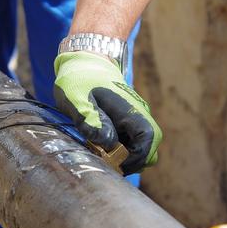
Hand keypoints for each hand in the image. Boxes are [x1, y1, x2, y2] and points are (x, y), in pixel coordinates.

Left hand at [54, 51, 161, 174]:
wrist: (85, 63)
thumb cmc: (79, 80)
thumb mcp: (76, 98)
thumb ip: (90, 119)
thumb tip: (107, 142)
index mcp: (129, 109)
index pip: (147, 139)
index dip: (135, 157)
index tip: (113, 162)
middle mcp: (138, 115)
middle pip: (150, 148)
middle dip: (132, 162)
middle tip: (107, 164)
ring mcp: (135, 120)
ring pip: (143, 149)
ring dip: (127, 158)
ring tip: (103, 156)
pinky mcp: (128, 124)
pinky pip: (133, 144)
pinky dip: (122, 152)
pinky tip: (102, 148)